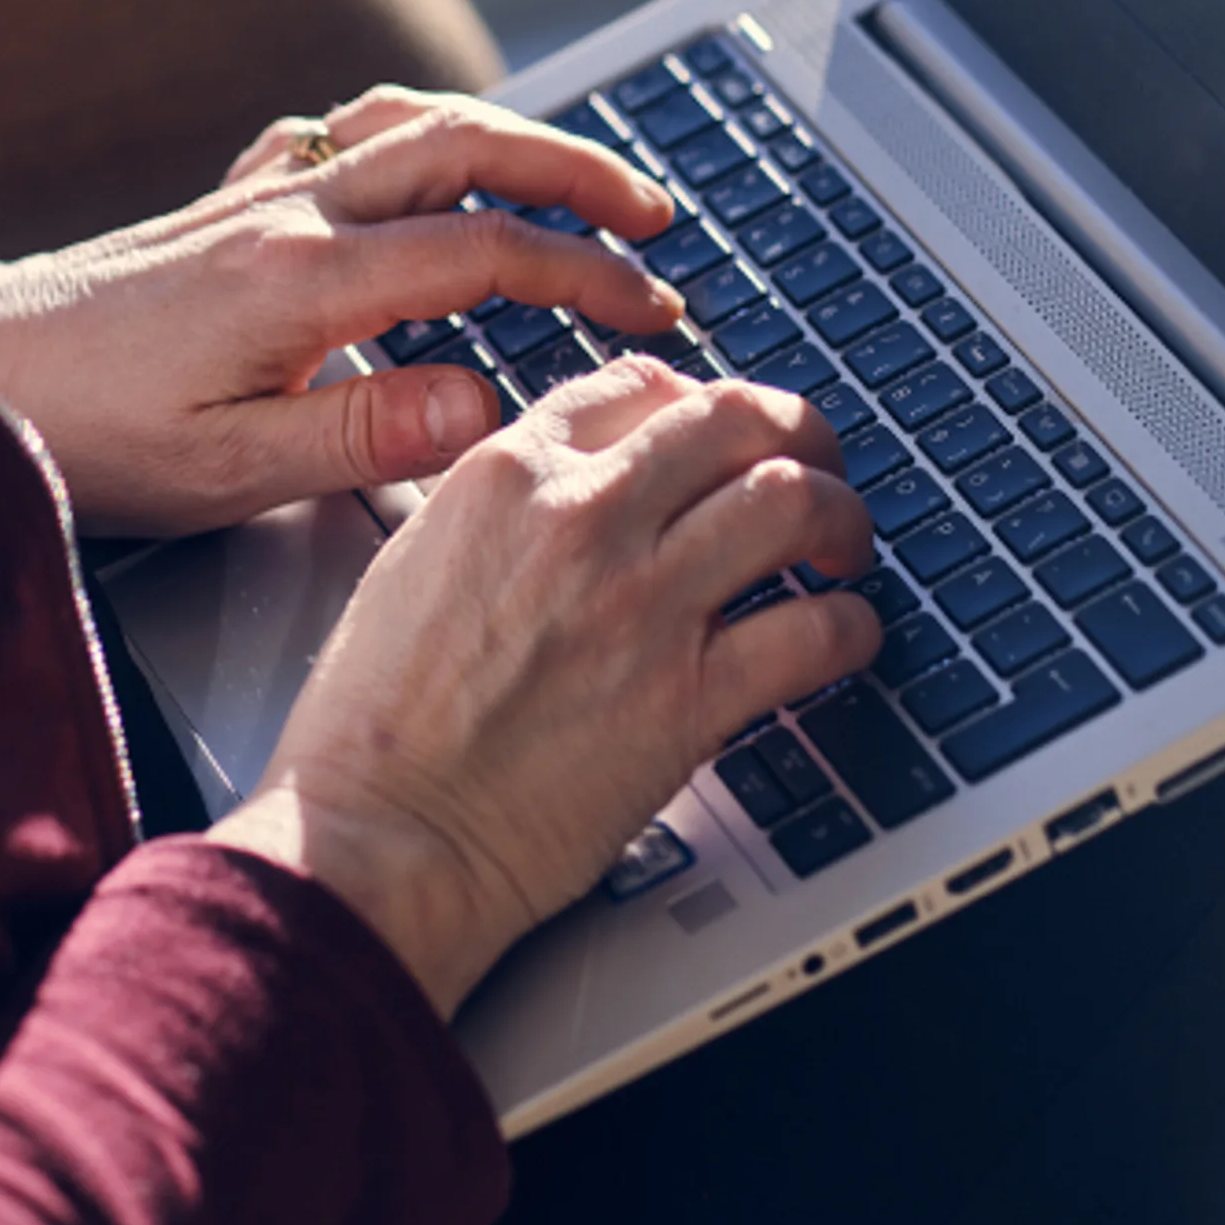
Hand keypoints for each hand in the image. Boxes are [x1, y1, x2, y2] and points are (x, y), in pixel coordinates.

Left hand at [0, 87, 691, 535]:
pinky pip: (340, 129)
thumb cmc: (86, 434)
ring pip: (409, 121)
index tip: (652, 312)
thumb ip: (367, 436)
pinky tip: (425, 159)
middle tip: (655, 215)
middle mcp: (286, 212)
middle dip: (577, 171)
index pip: (484, 252)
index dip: (588, 276)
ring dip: (508, 135)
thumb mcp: (228, 472)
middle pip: (466, 146)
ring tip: (575, 176)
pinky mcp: (227, 199)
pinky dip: (410, 129)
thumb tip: (486, 401)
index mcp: (302, 281)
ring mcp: (256, 193)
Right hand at [208, 358, 883, 1014]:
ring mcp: (643, 605)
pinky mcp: (690, 701)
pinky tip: (844, 636)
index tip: (715, 437)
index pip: (638, 387)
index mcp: (505, 476)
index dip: (694, 404)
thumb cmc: (373, 726)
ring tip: (843, 546)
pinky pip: (817, 633)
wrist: (378, 837)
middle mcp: (583, 519)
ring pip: (794, 499)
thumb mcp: (414, 561)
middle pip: (735, 417)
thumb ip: (500, 512)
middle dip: (794, 431)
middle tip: (814, 465)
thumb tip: (572, 495)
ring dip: (840, 515)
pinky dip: (851, 627)